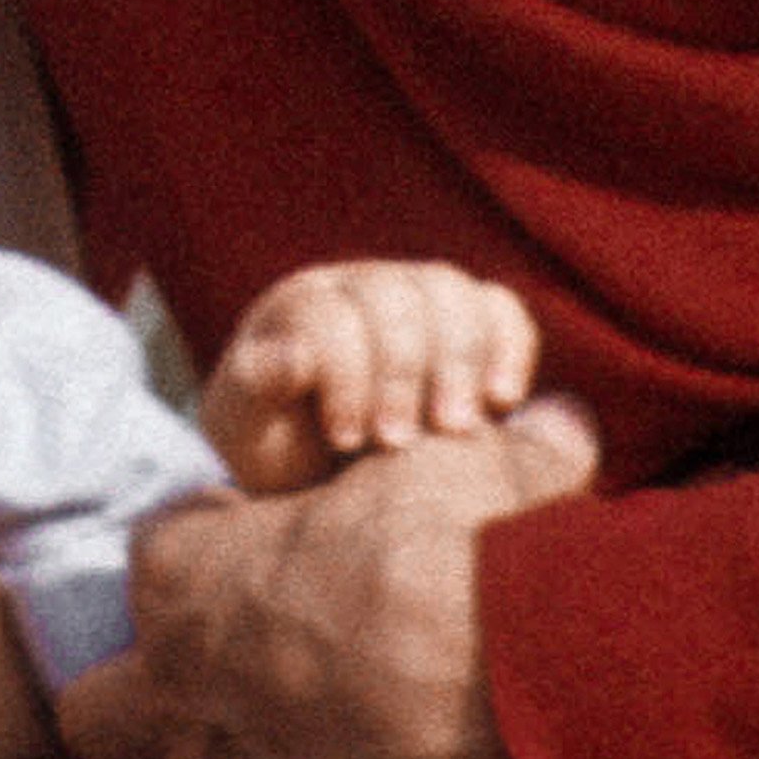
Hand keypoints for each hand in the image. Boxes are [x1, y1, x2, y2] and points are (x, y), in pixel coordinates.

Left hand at [60, 398, 596, 758]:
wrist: (529, 678)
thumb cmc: (471, 549)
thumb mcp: (462, 464)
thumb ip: (488, 445)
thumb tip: (559, 420)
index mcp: (185, 572)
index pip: (157, 552)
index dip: (210, 551)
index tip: (271, 553)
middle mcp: (175, 687)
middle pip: (94, 711)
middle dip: (140, 703)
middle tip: (219, 688)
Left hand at [203, 261, 543, 492]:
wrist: (326, 472)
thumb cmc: (281, 446)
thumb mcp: (248, 426)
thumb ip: (257, 386)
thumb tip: (295, 355)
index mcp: (302, 303)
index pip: (331, 315)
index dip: (344, 377)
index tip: (346, 441)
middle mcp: (362, 285)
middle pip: (394, 298)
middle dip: (400, 374)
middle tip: (397, 443)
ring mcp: (419, 297)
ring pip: (449, 293)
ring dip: (457, 362)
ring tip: (453, 430)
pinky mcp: (471, 325)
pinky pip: (501, 311)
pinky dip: (509, 348)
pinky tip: (503, 402)